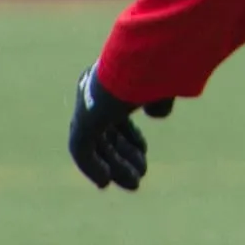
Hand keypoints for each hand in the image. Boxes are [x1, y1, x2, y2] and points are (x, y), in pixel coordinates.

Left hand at [67, 66, 172, 191]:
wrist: (145, 60)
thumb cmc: (160, 67)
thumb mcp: (163, 82)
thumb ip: (158, 97)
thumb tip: (155, 112)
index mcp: (111, 81)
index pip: (114, 115)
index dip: (129, 138)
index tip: (143, 153)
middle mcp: (94, 93)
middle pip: (106, 134)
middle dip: (123, 157)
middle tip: (138, 178)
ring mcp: (87, 106)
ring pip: (96, 145)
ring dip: (114, 167)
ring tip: (133, 184)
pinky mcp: (83, 120)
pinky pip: (81, 150)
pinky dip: (92, 167)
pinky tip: (105, 181)